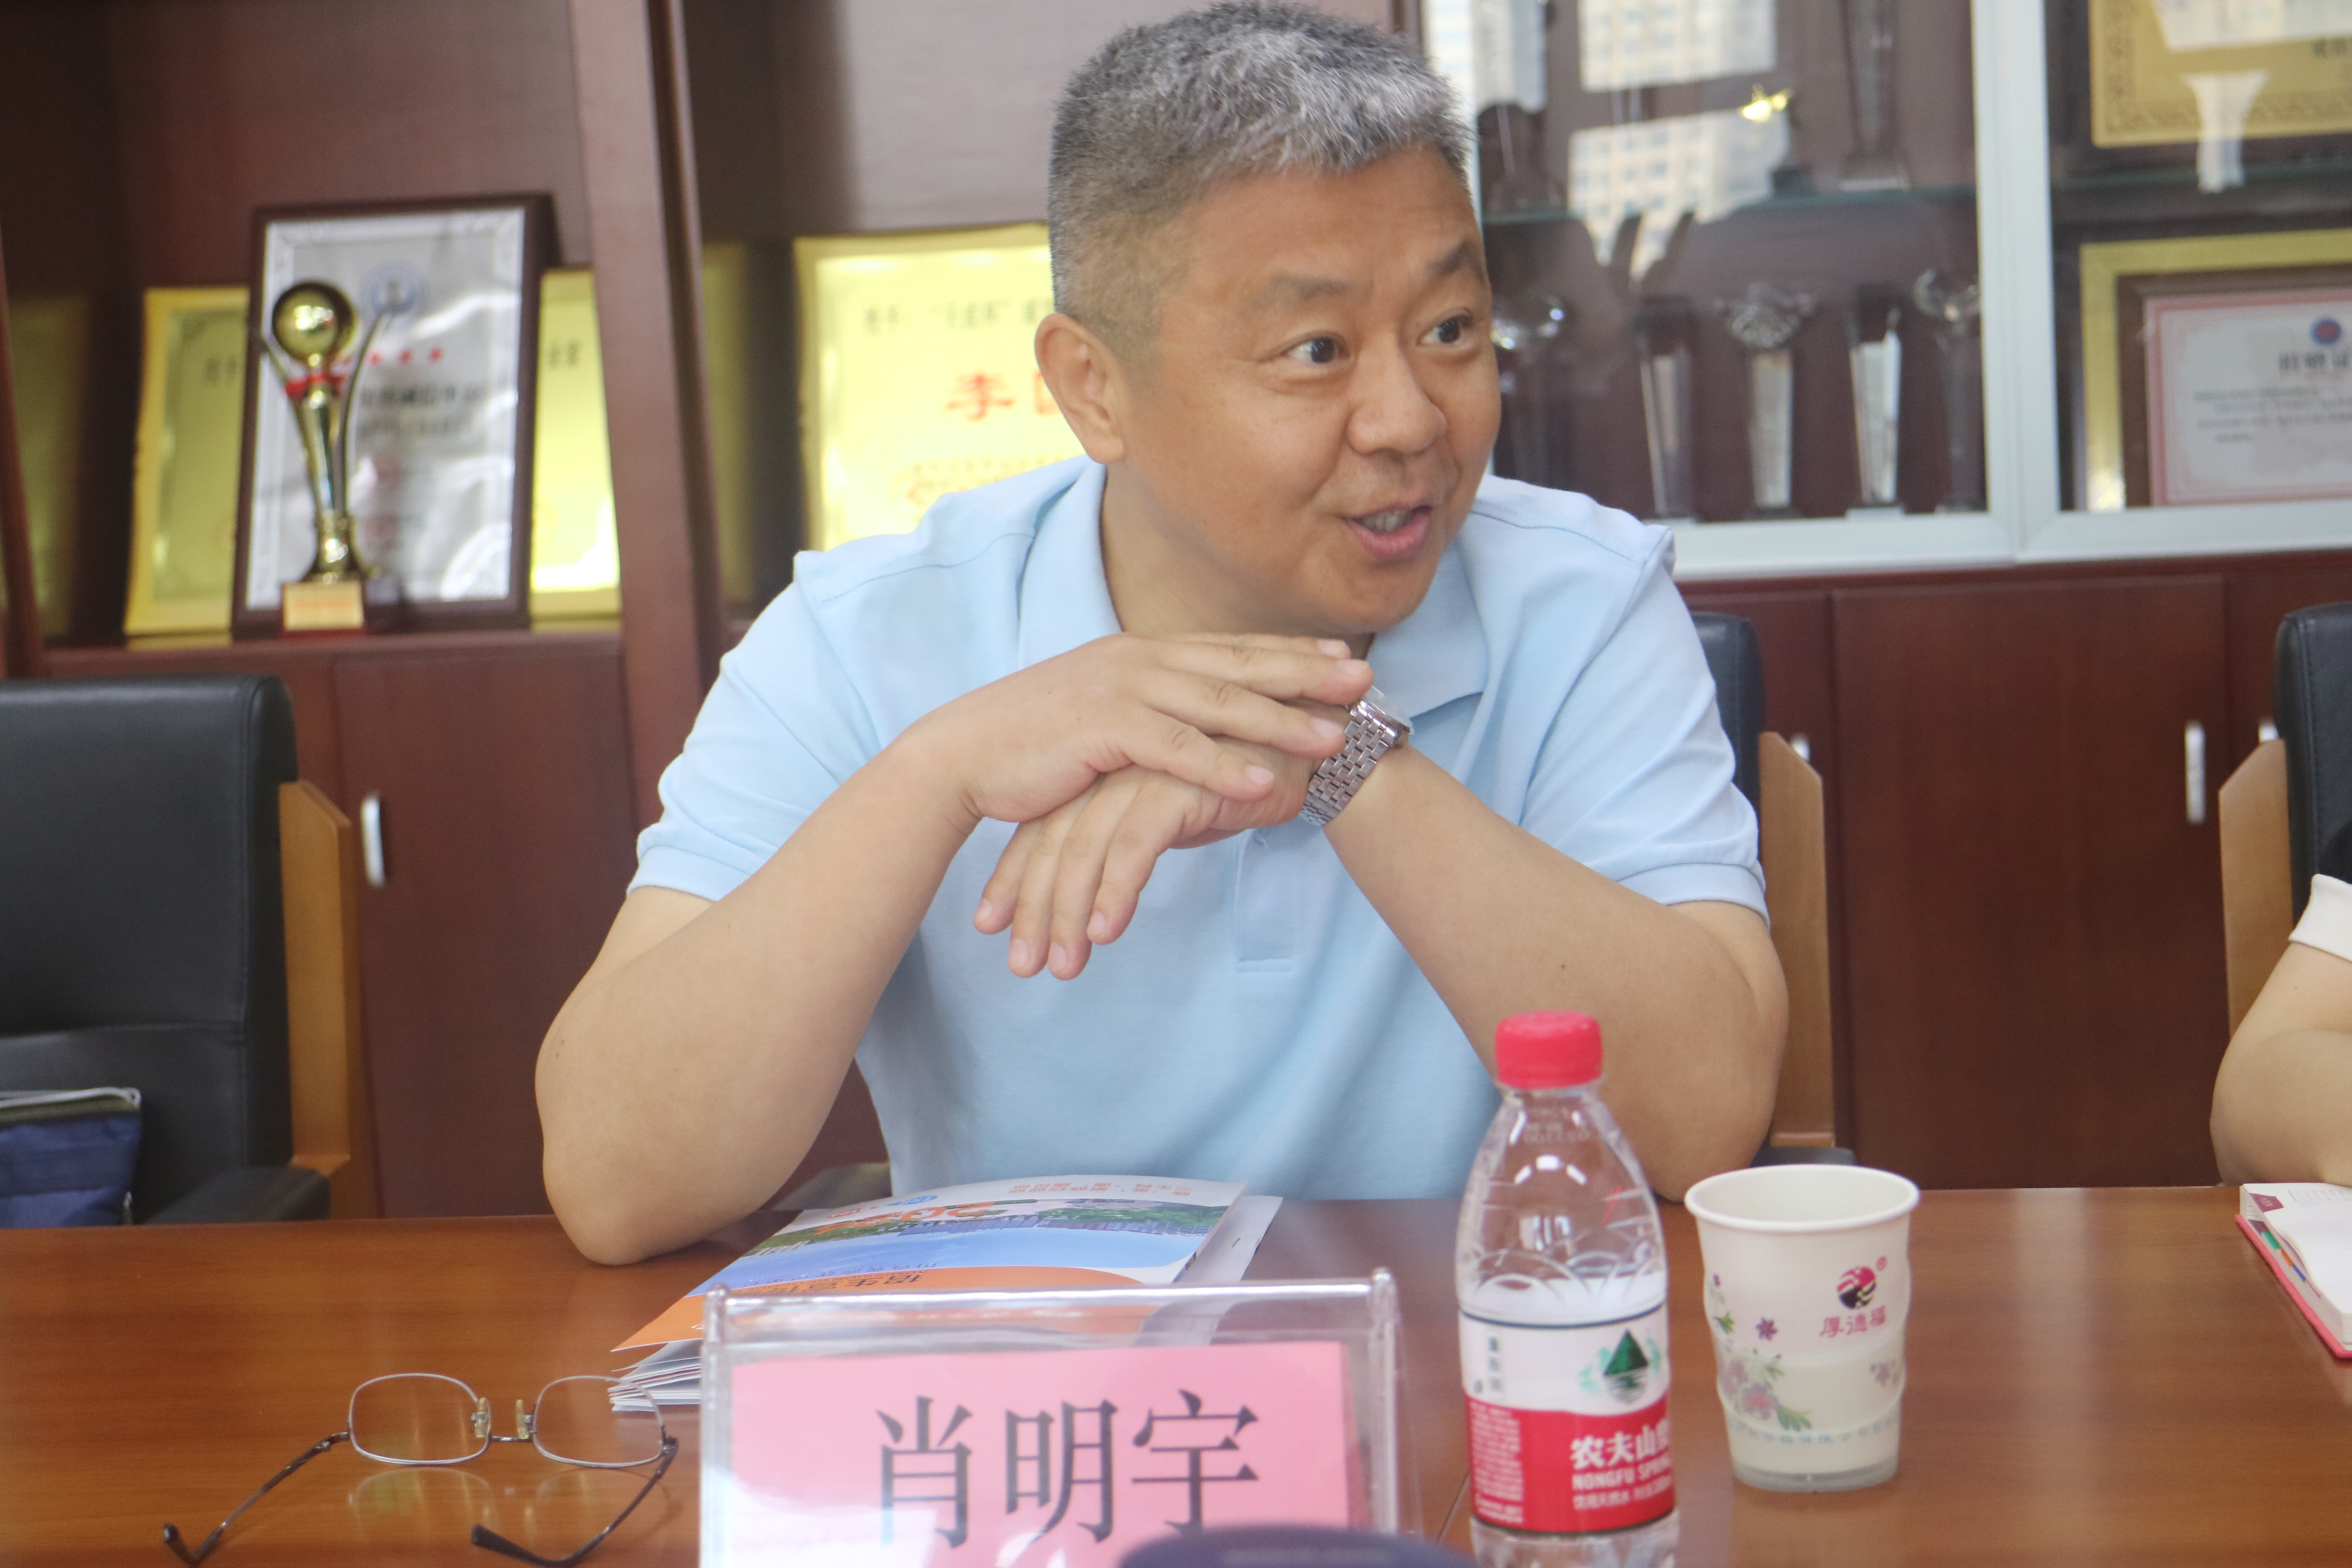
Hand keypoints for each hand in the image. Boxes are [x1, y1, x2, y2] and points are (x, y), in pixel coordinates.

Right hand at [897, 633, 1371, 832]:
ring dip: (1281, 720)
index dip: (1290, 652)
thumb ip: (1145, 706)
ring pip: (1218, 704)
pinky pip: (1177, 749)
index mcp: (1139, 652)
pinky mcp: (1104, 731)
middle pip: (1238, 665)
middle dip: (1306, 672)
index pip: (1229, 649)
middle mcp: (1137, 659)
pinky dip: (1224, 764)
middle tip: (1367, 680)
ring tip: (1334, 737)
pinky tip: (1265, 780)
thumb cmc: (1031, 742)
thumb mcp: (1097, 710)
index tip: (1345, 657)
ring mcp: (1121, 690)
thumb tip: (1183, 715)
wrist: (962, 755)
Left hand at [972, 733, 1327, 979]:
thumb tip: (1103, 878)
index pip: (1047, 828)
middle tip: (1023, 966)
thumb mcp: (1175, 807)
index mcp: (1106, 767)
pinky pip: (1136, 844)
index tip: (992, 928)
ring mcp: (1144, 769)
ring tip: (1063, 967)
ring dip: (1070, 914)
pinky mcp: (1178, 782)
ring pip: (1087, 848)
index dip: (1017, 880)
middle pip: (1055, 842)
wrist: (1320, 748)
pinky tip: (1107, 933)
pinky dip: (1117, 891)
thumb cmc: (1247, 777)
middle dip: (1034, 909)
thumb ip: (1135, 830)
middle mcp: (1116, 764)